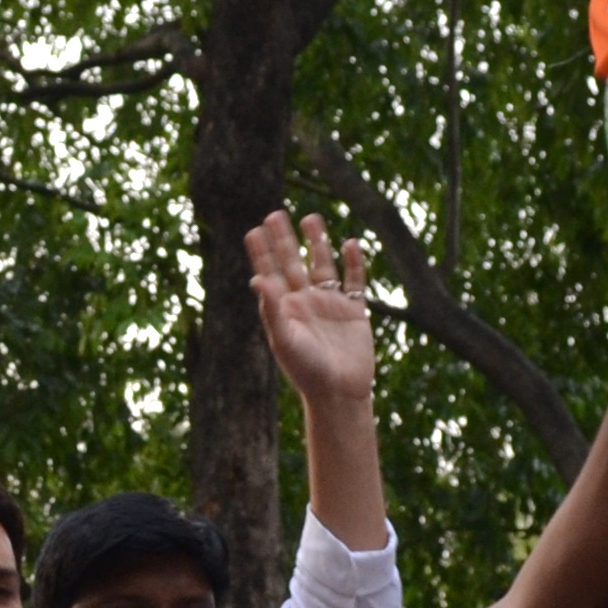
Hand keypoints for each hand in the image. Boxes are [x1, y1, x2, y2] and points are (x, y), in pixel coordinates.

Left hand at [245, 207, 381, 414]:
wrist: (339, 392)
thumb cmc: (306, 371)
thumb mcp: (285, 339)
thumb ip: (272, 309)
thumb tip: (256, 279)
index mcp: (284, 310)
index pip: (270, 274)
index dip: (261, 253)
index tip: (253, 230)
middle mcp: (305, 303)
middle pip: (292, 263)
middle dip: (284, 240)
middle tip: (274, 214)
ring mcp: (329, 305)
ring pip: (322, 266)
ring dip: (317, 243)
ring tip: (311, 218)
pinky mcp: (354, 311)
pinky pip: (354, 281)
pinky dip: (354, 263)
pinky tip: (351, 243)